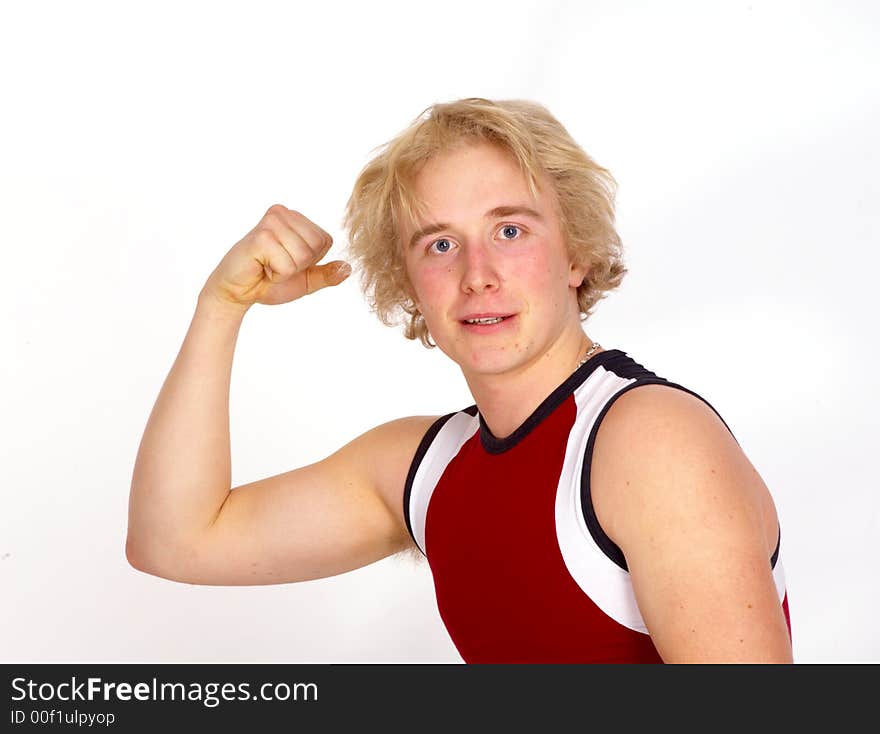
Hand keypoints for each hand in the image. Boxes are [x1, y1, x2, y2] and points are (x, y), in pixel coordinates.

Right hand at [201, 204, 349, 310]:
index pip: (326, 241)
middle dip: (299, 266)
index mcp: (296, 218)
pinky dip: (277, 274)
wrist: (237, 292)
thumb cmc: (268, 282)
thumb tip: (348, 268)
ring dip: (286, 271)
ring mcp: (271, 223)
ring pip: (303, 256)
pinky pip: (287, 264)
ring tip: (268, 265)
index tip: (287, 261)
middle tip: (275, 264)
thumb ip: (326, 274)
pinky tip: (260, 266)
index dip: (310, 261)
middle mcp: (283, 213)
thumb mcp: (305, 280)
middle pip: (316, 247)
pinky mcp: (261, 237)